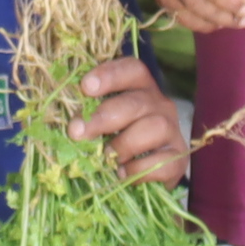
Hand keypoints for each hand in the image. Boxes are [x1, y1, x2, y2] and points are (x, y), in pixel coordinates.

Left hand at [69, 54, 187, 185]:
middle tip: (76, 132)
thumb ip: (87, 115)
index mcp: (139, 87)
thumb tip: (66, 121)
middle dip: (103, 117)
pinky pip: (163, 161)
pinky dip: (139, 169)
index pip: (132, 69)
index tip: (85, 86)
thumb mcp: (101, 123)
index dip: (109, 75)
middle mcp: (160, 104)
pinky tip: (123, 173)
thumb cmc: (114, 141)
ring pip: (154, 127)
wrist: (144, 176)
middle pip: (136, 101)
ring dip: (123, 144)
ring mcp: (172, 130)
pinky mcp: (178, 158)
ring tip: (105, 157)